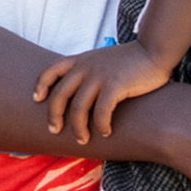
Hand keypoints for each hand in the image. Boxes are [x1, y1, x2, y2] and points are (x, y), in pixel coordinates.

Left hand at [33, 44, 172, 143]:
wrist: (153, 51)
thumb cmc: (129, 61)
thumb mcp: (101, 60)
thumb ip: (88, 71)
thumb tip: (78, 92)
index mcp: (80, 60)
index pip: (50, 70)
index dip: (40, 85)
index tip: (38, 99)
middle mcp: (86, 67)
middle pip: (60, 94)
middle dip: (54, 115)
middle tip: (55, 130)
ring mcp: (99, 76)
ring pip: (79, 107)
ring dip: (78, 127)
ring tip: (82, 140)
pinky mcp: (115, 85)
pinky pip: (101, 111)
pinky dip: (101, 125)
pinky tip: (105, 132)